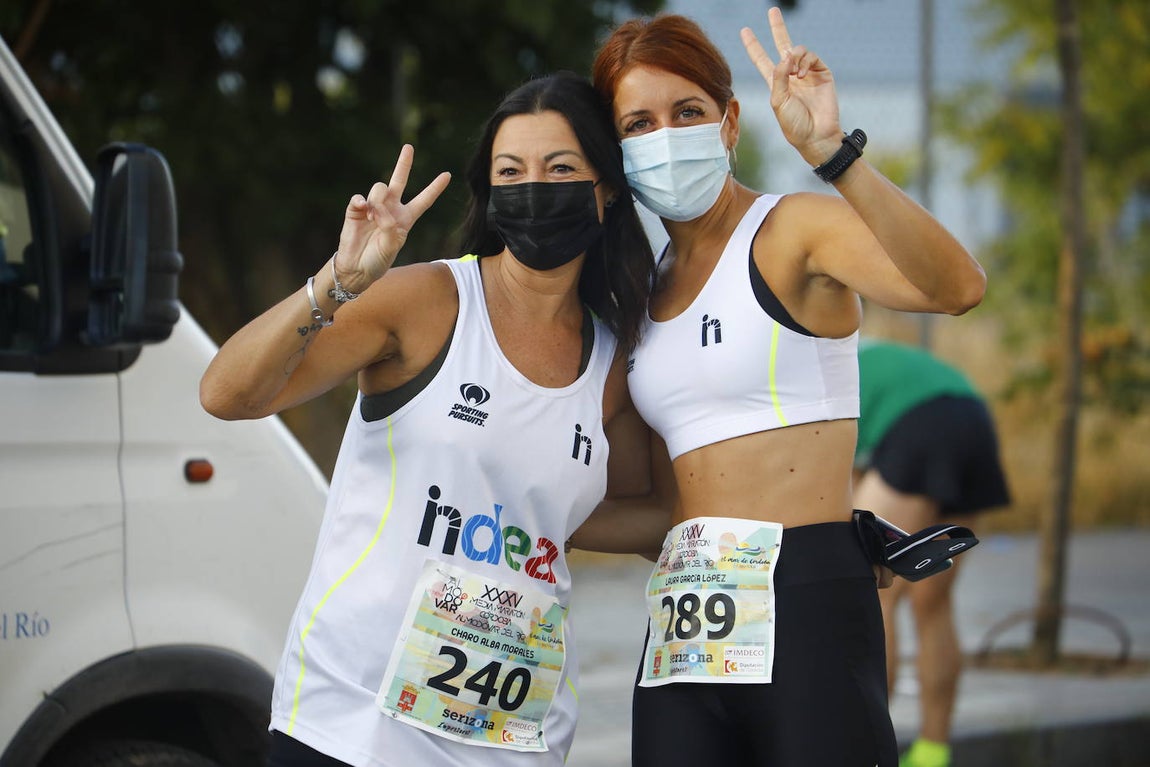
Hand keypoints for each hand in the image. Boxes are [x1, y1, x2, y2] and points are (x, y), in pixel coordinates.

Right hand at [334, 144, 450, 292]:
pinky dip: (362, 201)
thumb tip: (377, 208)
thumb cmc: (378, 260)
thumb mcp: (391, 247)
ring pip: (379, 188)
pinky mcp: (356, 210)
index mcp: (405, 218)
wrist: (356, 268)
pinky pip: (359, 198)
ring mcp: (373, 208)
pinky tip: (363, 208)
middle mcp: (391, 209)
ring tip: (374, 218)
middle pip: (399, 181)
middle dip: (404, 164)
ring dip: (378, 201)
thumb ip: (389, 226)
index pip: (424, 200)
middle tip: (409, 147)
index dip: (435, 188)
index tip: (447, 174)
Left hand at [740, 7, 843, 166]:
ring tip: (794, 74)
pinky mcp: (821, 73)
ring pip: (798, 50)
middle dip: (778, 28)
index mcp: (775, 83)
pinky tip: (802, 75)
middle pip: (782, 45)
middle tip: (772, 10)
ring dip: (794, 58)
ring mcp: (806, 73)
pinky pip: (811, 57)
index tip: (745, 31)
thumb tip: (787, 53)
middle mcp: (790, 75)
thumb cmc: (794, 124)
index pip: (761, 60)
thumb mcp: (778, 101)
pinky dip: (805, 62)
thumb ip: (778, 76)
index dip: (753, 46)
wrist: (816, 135)